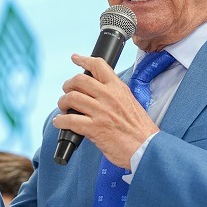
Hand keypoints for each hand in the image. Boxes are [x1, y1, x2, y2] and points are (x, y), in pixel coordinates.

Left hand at [53, 54, 158, 168]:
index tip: (75, 58)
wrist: (147, 148)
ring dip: (63, 103)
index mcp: (118, 88)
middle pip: (79, 80)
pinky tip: (60, 122)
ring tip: (64, 109)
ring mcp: (101, 111)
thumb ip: (115, 96)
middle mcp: (109, 96)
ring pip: (71, 98)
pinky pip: (69, 120)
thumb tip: (97, 93)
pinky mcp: (94, 128)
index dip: (83, 60)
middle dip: (68, 85)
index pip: (98, 65)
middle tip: (67, 92)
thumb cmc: (140, 130)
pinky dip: (60, 121)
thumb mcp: (131, 103)